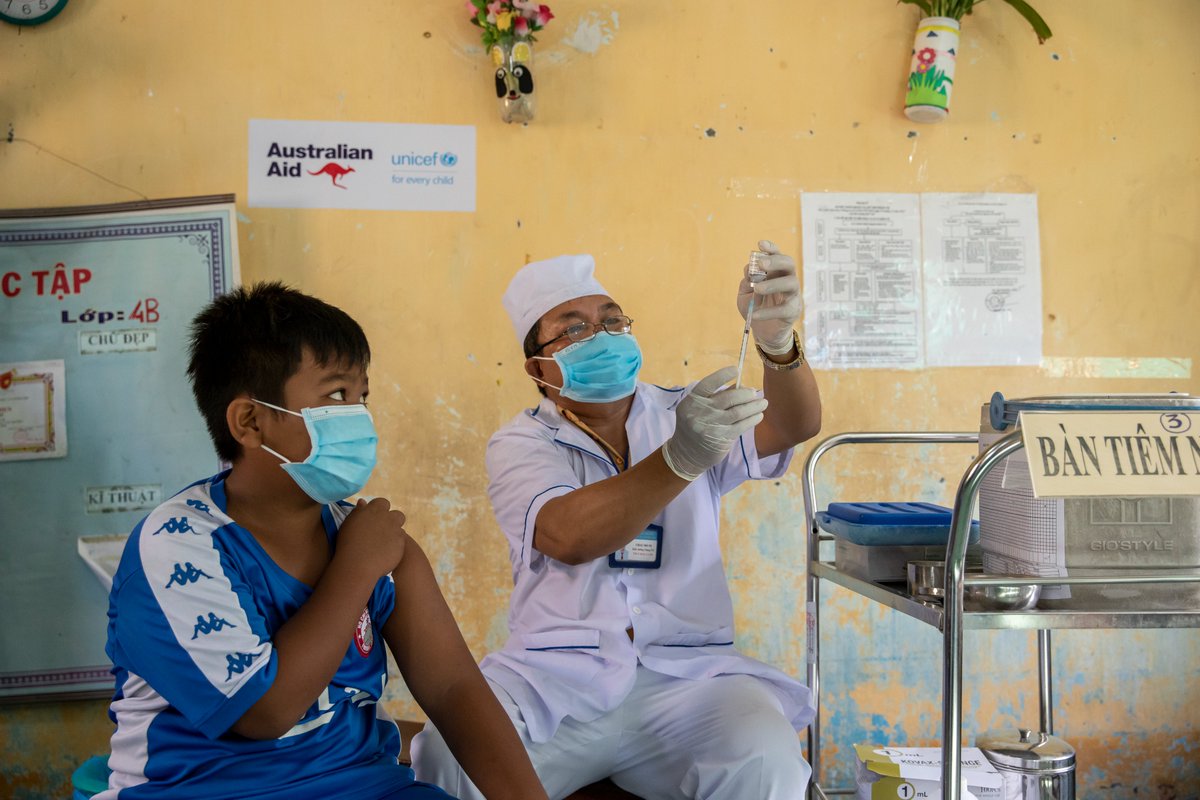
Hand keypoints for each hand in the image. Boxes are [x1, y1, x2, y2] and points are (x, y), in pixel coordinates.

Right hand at [335, 497, 408, 578]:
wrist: (357, 564)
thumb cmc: (348, 542)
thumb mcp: (350, 523)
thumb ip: (358, 511)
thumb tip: (363, 501)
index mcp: (375, 510)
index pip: (382, 503)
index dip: (379, 510)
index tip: (373, 518)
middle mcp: (388, 518)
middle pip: (397, 514)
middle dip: (392, 520)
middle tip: (381, 530)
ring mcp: (396, 531)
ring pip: (400, 529)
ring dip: (394, 533)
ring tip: (382, 542)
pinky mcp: (401, 544)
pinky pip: (401, 542)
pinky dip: (394, 546)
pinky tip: (384, 552)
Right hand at [661, 366, 767, 480]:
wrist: (687, 453)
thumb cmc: (696, 425)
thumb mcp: (699, 408)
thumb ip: (717, 396)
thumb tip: (741, 386)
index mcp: (692, 401)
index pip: (707, 384)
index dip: (722, 375)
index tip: (736, 370)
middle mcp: (699, 412)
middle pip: (728, 398)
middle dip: (745, 394)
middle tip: (754, 393)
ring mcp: (710, 426)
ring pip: (738, 412)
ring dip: (754, 406)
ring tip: (763, 403)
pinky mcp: (721, 438)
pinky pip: (741, 426)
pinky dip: (752, 419)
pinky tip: (758, 416)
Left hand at [736, 239, 801, 354]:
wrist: (762, 331)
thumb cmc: (755, 307)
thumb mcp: (745, 293)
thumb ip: (747, 281)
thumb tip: (750, 269)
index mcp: (775, 272)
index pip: (777, 255)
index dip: (771, 248)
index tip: (760, 244)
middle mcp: (787, 279)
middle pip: (789, 264)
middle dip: (776, 261)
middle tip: (761, 264)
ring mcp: (792, 295)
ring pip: (791, 283)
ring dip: (774, 284)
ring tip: (758, 289)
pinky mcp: (793, 311)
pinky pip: (783, 309)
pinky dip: (768, 311)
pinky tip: (755, 314)